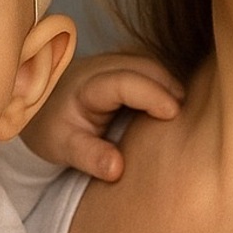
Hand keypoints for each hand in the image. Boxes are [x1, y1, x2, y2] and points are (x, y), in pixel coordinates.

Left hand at [21, 52, 183, 181]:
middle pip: (146, 68)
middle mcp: (103, 66)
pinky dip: (167, 86)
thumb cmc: (54, 130)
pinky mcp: (127, 67)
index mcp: (87, 85)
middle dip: (170, 89)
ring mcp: (117, 62)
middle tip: (189, 118)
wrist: (43, 110)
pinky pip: (152, 70)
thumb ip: (89, 157)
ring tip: (187, 115)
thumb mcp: (63, 147)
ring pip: (153, 65)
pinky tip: (177, 108)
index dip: (152, 94)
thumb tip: (117, 169)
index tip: (173, 113)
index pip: (124, 82)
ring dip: (171, 86)